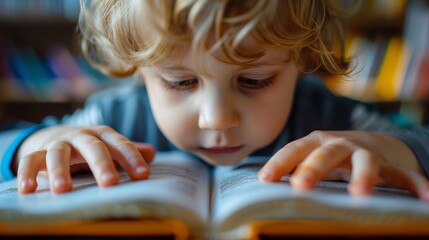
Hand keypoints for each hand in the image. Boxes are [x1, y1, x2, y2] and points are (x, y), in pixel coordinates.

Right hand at [14, 125, 154, 193]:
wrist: (59, 135)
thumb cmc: (92, 146)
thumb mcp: (110, 146)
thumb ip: (129, 152)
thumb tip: (153, 153)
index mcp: (104, 135)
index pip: (121, 145)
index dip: (132, 159)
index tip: (143, 176)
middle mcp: (82, 137)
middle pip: (93, 148)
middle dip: (102, 164)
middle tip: (110, 183)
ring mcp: (59, 143)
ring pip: (59, 153)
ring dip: (60, 171)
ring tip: (64, 190)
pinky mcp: (38, 152)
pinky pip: (30, 161)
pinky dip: (27, 173)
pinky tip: (28, 189)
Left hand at [258, 130, 428, 201]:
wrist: (374, 143)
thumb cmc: (334, 155)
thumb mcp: (312, 157)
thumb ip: (292, 167)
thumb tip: (259, 183)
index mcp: (317, 143)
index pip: (295, 149)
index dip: (280, 162)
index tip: (264, 179)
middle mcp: (340, 145)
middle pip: (326, 153)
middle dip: (314, 168)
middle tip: (301, 186)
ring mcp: (368, 153)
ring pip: (366, 162)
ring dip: (363, 177)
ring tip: (360, 196)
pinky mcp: (393, 165)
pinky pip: (406, 176)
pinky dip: (417, 186)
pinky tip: (425, 199)